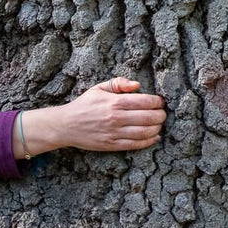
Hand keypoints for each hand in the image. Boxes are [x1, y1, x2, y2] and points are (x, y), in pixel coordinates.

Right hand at [13, 78, 165, 157]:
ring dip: (157, 128)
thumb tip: (137, 85)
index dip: (158, 102)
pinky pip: (136, 144)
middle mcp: (116, 117)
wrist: (65, 125)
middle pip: (150, 117)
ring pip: (145, 132)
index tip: (160, 102)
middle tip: (162, 113)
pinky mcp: (112, 144)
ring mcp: (114, 132)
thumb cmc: (83, 105)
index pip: (146, 101)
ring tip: (159, 124)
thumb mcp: (98, 89)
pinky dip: (149, 141)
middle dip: (161, 115)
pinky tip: (154, 137)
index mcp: (114, 102)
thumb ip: (118, 83)